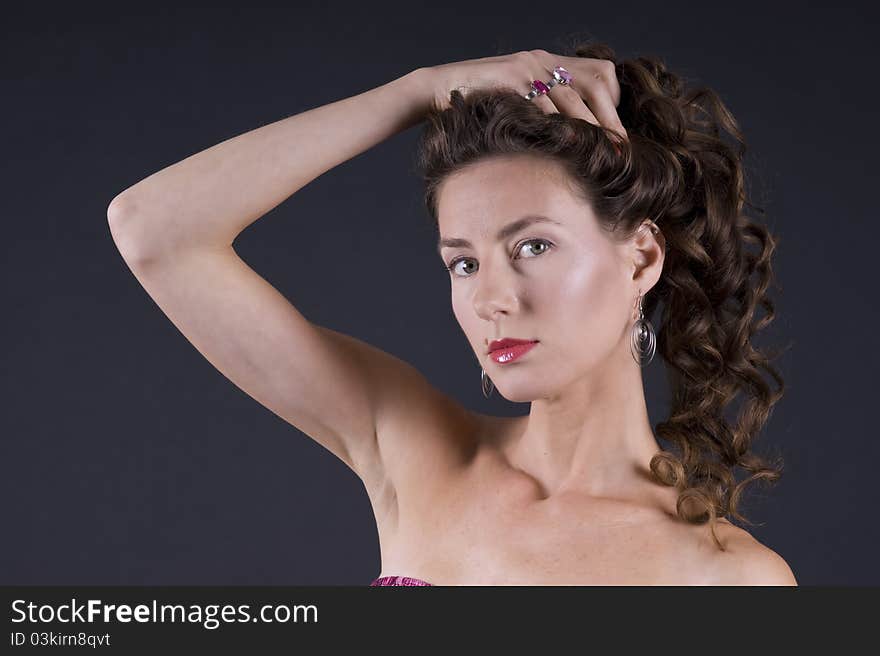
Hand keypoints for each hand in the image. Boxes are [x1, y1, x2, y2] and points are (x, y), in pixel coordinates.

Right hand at [421, 49, 626, 140]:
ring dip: (591, 128)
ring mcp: (527, 67)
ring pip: (572, 97)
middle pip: (595, 82)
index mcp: (549, 61)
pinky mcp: (511, 80)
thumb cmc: (479, 102)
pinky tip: (566, 145)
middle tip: (622, 148)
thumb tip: (571, 135)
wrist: (439, 88)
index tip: (615, 130)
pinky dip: (557, 126)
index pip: (600, 71)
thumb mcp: (518, 98)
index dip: (613, 101)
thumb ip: (543, 106)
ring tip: (603, 151)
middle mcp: (543, 59)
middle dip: (611, 118)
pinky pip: (542, 105)